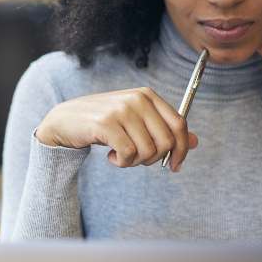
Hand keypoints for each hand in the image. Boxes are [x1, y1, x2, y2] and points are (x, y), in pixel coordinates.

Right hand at [36, 87, 198, 171]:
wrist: (65, 120)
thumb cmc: (104, 123)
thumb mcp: (136, 122)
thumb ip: (163, 129)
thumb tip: (196, 142)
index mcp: (148, 95)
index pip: (179, 124)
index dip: (182, 149)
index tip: (175, 166)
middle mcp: (137, 99)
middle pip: (166, 141)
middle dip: (154, 159)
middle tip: (137, 159)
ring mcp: (121, 110)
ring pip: (147, 151)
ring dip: (135, 162)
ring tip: (121, 156)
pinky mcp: (106, 124)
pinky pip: (128, 154)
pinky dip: (122, 163)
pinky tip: (112, 157)